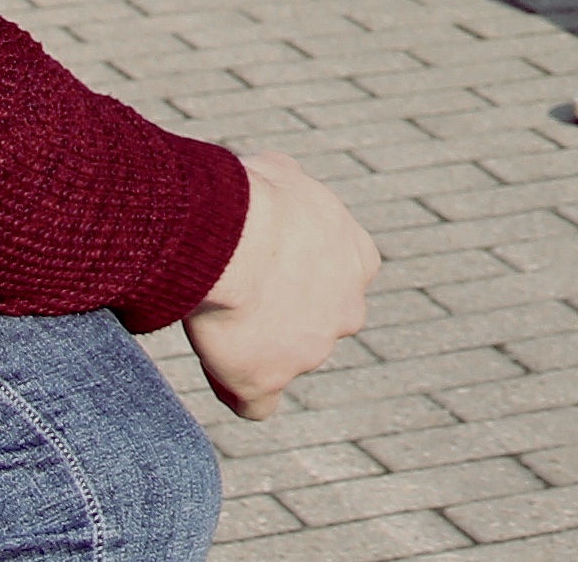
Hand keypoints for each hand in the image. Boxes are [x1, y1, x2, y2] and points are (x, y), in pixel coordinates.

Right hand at [183, 150, 380, 421]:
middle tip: (244, 294)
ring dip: (258, 347)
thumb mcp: (280, 173)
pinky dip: (239, 393)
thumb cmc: (256, 197)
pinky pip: (256, 404)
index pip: (340, 281)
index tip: (273, 268)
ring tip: (218, 316)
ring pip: (287, 359)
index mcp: (358, 261)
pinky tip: (222, 376)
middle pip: (321, 324)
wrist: (237, 237)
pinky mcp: (267, 380)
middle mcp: (347, 311)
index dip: (304, 277)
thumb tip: (269, 178)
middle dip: (291, 315)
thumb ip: (285, 184)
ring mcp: (312, 351)